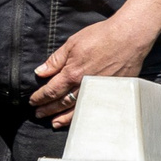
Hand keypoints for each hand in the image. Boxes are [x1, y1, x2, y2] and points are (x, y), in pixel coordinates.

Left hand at [31, 13, 159, 128]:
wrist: (128, 38)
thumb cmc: (101, 37)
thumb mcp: (72, 43)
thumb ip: (55, 60)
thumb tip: (39, 72)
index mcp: (72, 73)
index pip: (51, 91)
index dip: (40, 98)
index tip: (32, 101)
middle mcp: (84, 86)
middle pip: (61, 103)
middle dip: (47, 109)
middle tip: (38, 114)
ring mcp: (98, 91)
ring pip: (77, 110)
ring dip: (63, 118)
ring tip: (54, 123)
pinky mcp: (111, 93)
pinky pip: (93, 108)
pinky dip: (83, 115)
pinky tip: (78, 118)